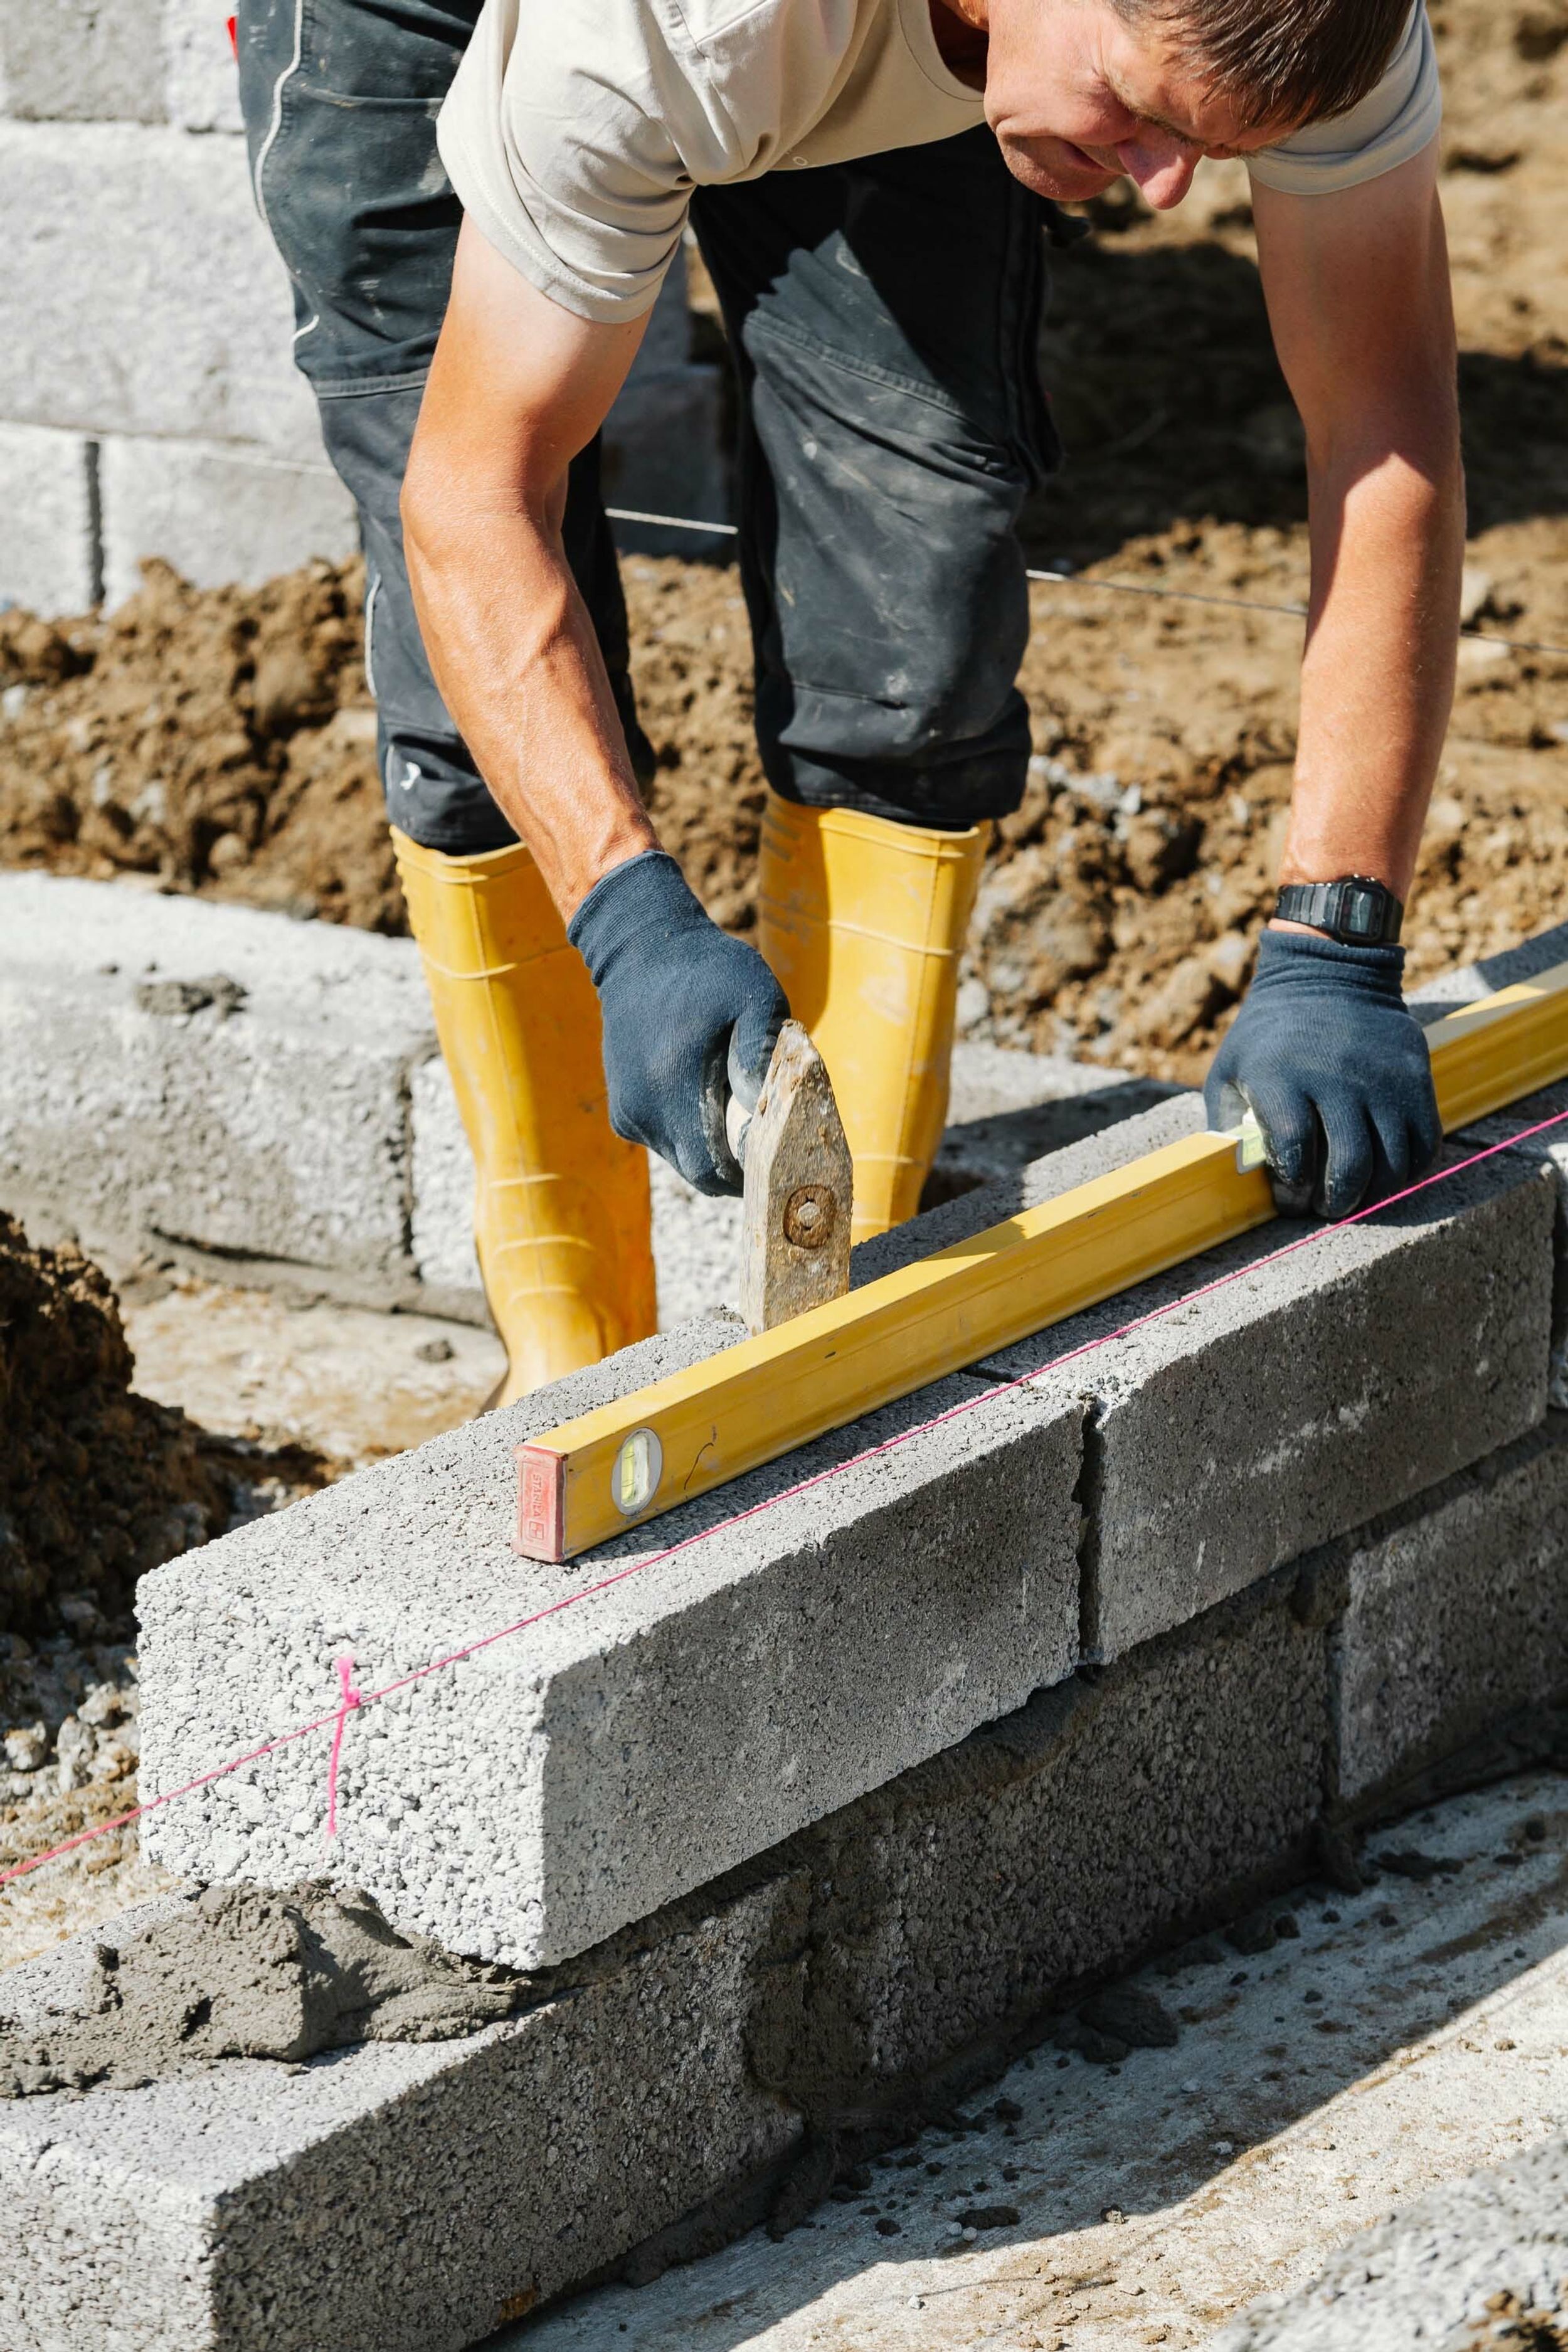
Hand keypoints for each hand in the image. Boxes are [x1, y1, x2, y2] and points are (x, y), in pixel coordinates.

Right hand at [569, 851, 788, 1195]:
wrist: (642, 953)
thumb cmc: (707, 973)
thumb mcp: (752, 995)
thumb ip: (761, 1050)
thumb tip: (764, 1105)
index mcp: (672, 1088)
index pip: (711, 1170)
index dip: (747, 1178)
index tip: (776, 1162)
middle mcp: (642, 1111)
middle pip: (698, 1172)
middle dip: (734, 1167)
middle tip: (767, 1142)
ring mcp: (628, 1114)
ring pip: (682, 1160)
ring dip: (712, 1148)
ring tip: (737, 1111)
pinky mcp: (623, 1111)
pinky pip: (665, 1142)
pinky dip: (690, 1133)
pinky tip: (706, 1099)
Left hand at [1204, 928, 1441, 1218]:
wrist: (1329, 971)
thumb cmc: (1269, 1034)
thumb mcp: (1230, 1069)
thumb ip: (1229, 1124)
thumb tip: (1237, 1180)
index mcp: (1281, 1077)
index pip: (1294, 1152)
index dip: (1292, 1189)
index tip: (1289, 1199)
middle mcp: (1335, 1078)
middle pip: (1350, 1165)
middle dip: (1337, 1202)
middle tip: (1327, 1207)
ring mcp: (1381, 1078)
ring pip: (1393, 1162)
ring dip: (1375, 1193)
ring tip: (1356, 1194)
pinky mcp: (1415, 1076)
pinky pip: (1426, 1141)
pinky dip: (1410, 1170)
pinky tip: (1388, 1172)